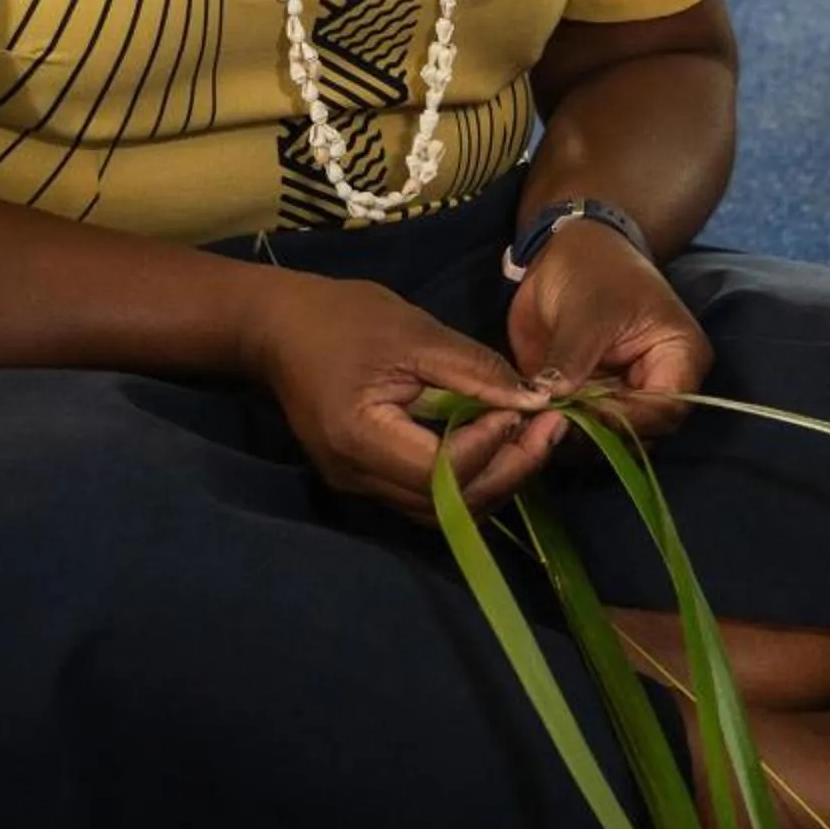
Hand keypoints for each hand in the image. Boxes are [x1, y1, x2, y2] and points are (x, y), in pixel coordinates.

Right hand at [251, 272, 545, 519]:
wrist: (279, 327)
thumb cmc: (342, 318)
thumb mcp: (415, 333)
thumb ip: (475, 371)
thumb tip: (535, 401)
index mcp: (360, 439)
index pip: (441, 471)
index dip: (491, 446)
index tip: (528, 409)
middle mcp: (358, 477)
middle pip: (448, 504)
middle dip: (508, 471)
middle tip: (550, 430)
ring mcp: (360, 485)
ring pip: (442, 510)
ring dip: (494, 480)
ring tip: (533, 438)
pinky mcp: (369, 478)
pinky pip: (428, 496)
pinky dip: (470, 478)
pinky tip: (498, 444)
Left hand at [507, 220, 710, 458]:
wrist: (567, 253)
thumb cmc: (594, 269)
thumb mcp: (587, 311)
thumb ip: (574, 358)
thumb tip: (551, 399)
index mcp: (678, 359)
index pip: (664, 410)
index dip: (625, 422)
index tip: (580, 418)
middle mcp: (655, 385)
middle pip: (637, 433)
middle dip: (595, 436)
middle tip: (549, 426)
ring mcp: (621, 395)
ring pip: (604, 438)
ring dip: (570, 437)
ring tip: (533, 424)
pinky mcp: (589, 400)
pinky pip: (577, 427)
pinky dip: (553, 428)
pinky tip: (526, 421)